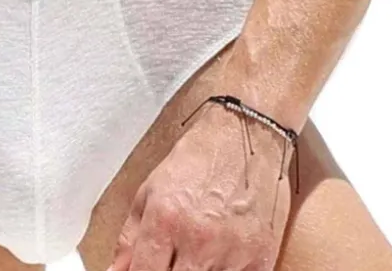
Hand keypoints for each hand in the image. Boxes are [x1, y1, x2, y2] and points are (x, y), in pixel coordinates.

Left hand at [107, 100, 293, 270]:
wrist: (247, 134)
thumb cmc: (200, 156)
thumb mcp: (152, 188)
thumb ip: (130, 236)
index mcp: (166, 218)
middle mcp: (198, 239)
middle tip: (170, 259)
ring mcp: (233, 253)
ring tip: (194, 253)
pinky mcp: (261, 259)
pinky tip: (219, 258)